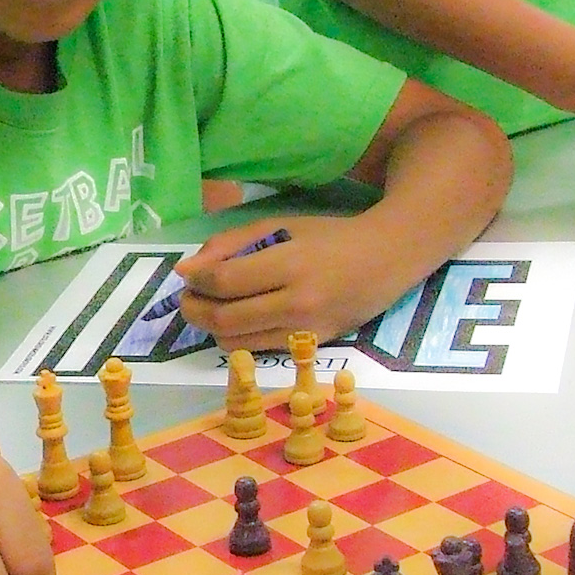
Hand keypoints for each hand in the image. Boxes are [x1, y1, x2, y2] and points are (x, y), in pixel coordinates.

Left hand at [173, 214, 412, 350]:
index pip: (224, 282)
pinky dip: (238, 338)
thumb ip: (230, 244)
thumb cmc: (330, 236)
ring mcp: (306, 331)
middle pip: (224, 319)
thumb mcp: (278, 226)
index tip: (187, 275)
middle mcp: (297, 303)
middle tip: (188, 297)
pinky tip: (239, 319)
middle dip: (193, 310)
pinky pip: (260, 348)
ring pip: (237, 343)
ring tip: (209, 309)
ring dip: (211, 328)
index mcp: (289, 264)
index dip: (195, 281)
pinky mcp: (313, 346)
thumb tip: (187, 270)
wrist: (387, 258)